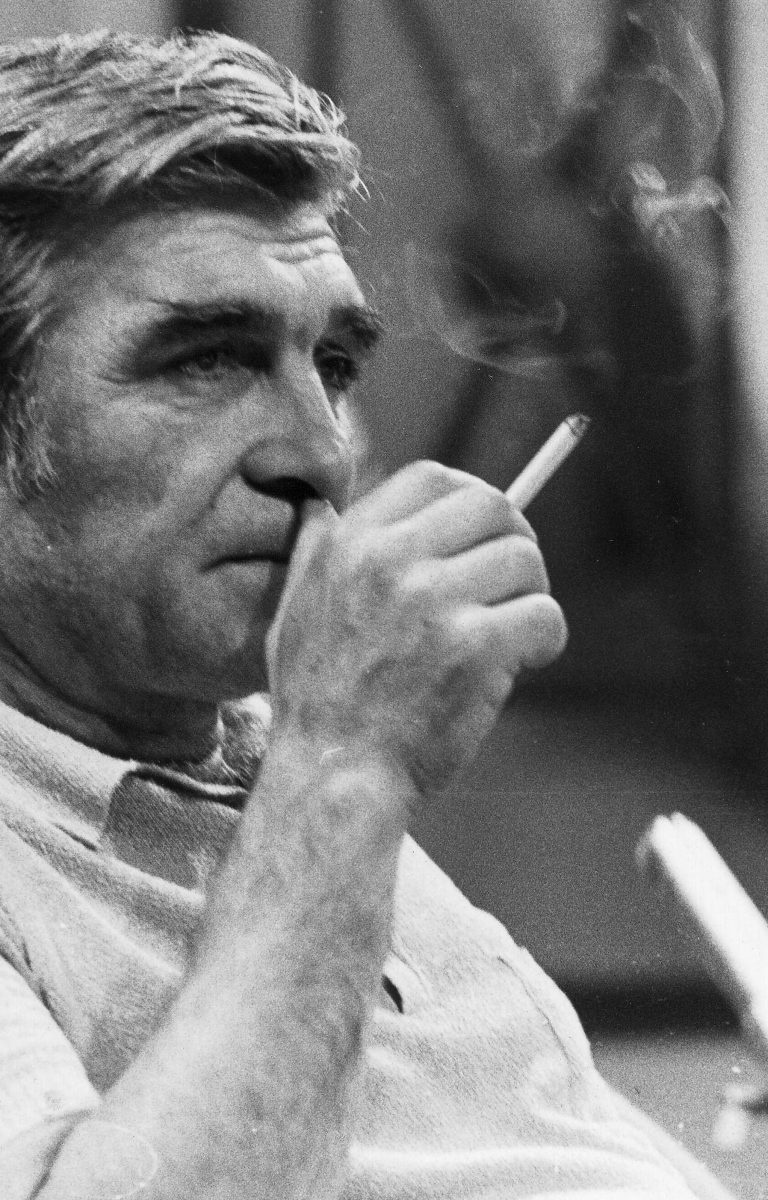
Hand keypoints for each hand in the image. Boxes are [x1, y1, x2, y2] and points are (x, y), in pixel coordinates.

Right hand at [266, 462, 566, 795]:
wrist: (332, 775)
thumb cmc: (316, 702)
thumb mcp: (292, 610)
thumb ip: (314, 552)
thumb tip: (320, 506)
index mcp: (351, 544)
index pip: (433, 476)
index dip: (472, 495)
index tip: (485, 527)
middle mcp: (391, 561)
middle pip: (491, 506)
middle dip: (516, 537)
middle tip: (516, 579)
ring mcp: (433, 602)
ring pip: (524, 560)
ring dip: (532, 594)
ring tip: (514, 629)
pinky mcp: (473, 647)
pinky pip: (543, 616)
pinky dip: (545, 639)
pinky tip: (526, 660)